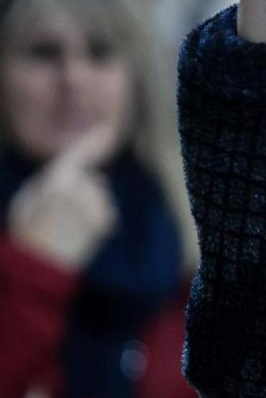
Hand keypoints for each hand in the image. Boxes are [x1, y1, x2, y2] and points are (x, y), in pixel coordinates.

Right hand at [7, 127, 117, 270]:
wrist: (37, 268)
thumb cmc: (26, 233)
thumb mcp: (25, 201)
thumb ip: (47, 182)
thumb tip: (66, 172)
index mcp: (57, 181)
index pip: (78, 154)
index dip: (93, 140)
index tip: (106, 130)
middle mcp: (80, 190)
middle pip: (94, 180)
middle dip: (85, 189)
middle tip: (62, 213)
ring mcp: (94, 208)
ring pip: (102, 198)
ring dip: (92, 207)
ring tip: (69, 226)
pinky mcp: (104, 224)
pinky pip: (108, 215)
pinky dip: (100, 221)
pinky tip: (81, 234)